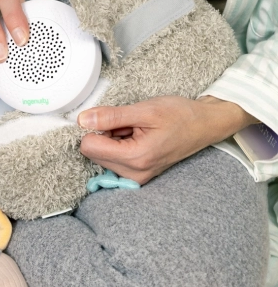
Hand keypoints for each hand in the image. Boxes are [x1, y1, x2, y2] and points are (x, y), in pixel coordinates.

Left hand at [78, 95, 257, 184]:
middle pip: (93, 152)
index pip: (89, 147)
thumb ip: (110, 116)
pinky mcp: (136, 175)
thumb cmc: (180, 116)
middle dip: (106, 134)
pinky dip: (119, 145)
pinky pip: (113, 159)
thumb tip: (83, 120)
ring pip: (101, 155)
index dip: (95, 128)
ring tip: (136, 130)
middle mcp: (133, 174)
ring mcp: (135, 177)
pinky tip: (137, 137)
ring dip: (113, 139)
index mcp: (135, 158)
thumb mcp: (144, 110)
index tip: (111, 119)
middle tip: (130, 125)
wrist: (204, 125)